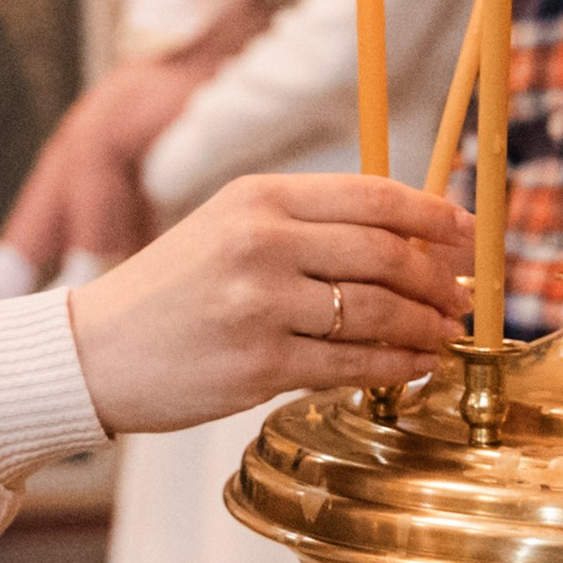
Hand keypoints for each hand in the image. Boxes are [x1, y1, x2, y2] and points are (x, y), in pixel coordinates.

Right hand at [66, 172, 471, 434]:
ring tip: (444, 334)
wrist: (95, 350)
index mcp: (257, 196)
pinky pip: (351, 364)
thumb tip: (405, 236)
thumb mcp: (227, 229)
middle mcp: (261, 241)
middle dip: (437, 278)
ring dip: (425, 325)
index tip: (467, 236)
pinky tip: (413, 367)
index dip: (433, 216)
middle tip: (463, 297)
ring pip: (376, 310)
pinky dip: (395, 366)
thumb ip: (305, 226)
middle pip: (385, 252)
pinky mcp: (259, 363)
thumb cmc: (170, 292)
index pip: (371, 195)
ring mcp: (260, 303)